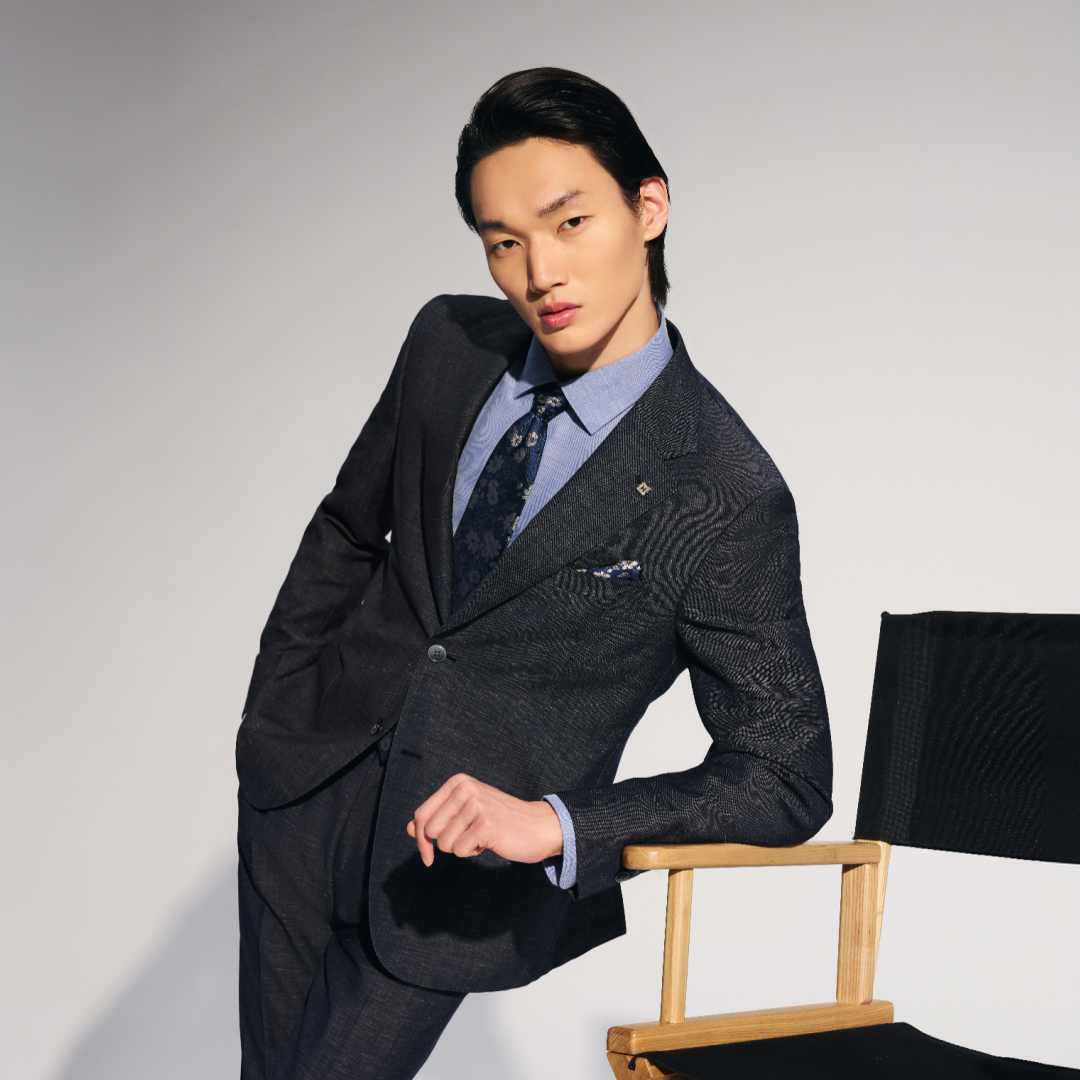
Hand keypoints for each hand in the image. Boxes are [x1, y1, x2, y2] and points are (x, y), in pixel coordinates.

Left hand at [406, 774, 563, 866]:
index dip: (420, 838)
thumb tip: (410, 828)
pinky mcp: (485, 824)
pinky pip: (459, 850)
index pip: (421, 814)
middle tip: (468, 837)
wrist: (538, 826)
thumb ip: (437, 818)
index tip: (427, 855)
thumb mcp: (465, 813)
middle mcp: (465, 788)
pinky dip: (472, 852)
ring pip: (444, 843)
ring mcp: (476, 804)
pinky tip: (489, 841)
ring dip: (461, 847)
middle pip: (429, 831)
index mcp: (458, 782)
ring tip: (481, 836)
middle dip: (444, 843)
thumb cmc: (500, 821)